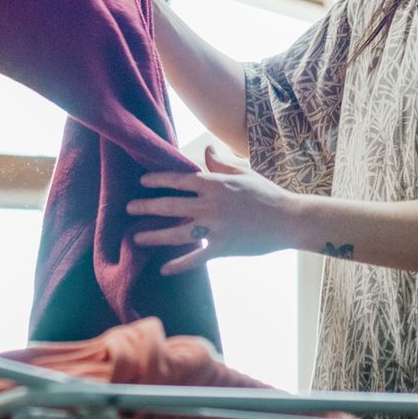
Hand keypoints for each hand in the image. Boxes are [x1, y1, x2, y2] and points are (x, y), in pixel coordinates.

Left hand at [127, 145, 299, 274]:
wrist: (289, 219)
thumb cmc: (267, 194)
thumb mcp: (244, 173)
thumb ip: (221, 163)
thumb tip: (206, 149)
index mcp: (215, 184)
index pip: (179, 179)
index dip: (158, 180)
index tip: (142, 182)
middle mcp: (211, 205)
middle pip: (170, 206)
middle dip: (146, 207)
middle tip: (128, 208)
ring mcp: (215, 228)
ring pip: (177, 233)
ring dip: (154, 235)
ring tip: (135, 238)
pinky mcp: (222, 248)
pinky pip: (196, 258)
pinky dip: (179, 265)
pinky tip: (164, 269)